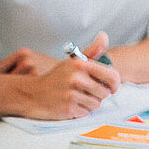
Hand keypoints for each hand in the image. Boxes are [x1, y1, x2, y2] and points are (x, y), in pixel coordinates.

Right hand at [0, 32, 120, 119]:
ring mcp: (71, 94)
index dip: (115, 83)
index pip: (112, 76)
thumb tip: (104, 35)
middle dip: (99, 94)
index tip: (112, 87)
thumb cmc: (56, 77)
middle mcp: (76, 79)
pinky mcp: (68, 108)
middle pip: (105, 93)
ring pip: (97, 104)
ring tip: (78, 97)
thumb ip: (92, 50)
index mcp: (81, 65)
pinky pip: (86, 113)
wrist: (33, 93)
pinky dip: (81, 111)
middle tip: (87, 91)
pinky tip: (72, 104)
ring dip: (90, 103)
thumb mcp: (73, 61)